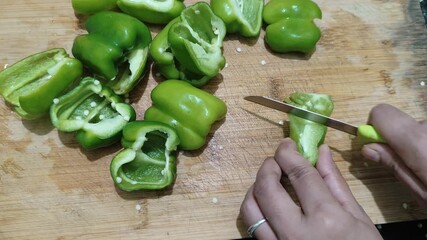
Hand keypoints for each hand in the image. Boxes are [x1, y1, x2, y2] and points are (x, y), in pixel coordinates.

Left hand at [240, 139, 381, 239]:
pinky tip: (268, 204)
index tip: (286, 145)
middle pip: (266, 188)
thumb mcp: (359, 218)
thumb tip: (321, 152)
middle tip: (276, 161)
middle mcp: (297, 232)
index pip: (298, 174)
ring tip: (269, 181)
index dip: (288, 153)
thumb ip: (335, 183)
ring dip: (255, 188)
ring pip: (250, 209)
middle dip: (267, 167)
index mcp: (326, 218)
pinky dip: (255, 209)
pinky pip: (252, 228)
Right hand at [361, 104, 426, 205]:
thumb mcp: (421, 191)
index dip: (375, 129)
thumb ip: (394, 164)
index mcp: (417, 141)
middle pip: (401, 121)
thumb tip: (368, 148)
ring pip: (418, 126)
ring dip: (419, 142)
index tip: (379, 148)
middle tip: (412, 165)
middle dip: (400, 139)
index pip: (380, 113)